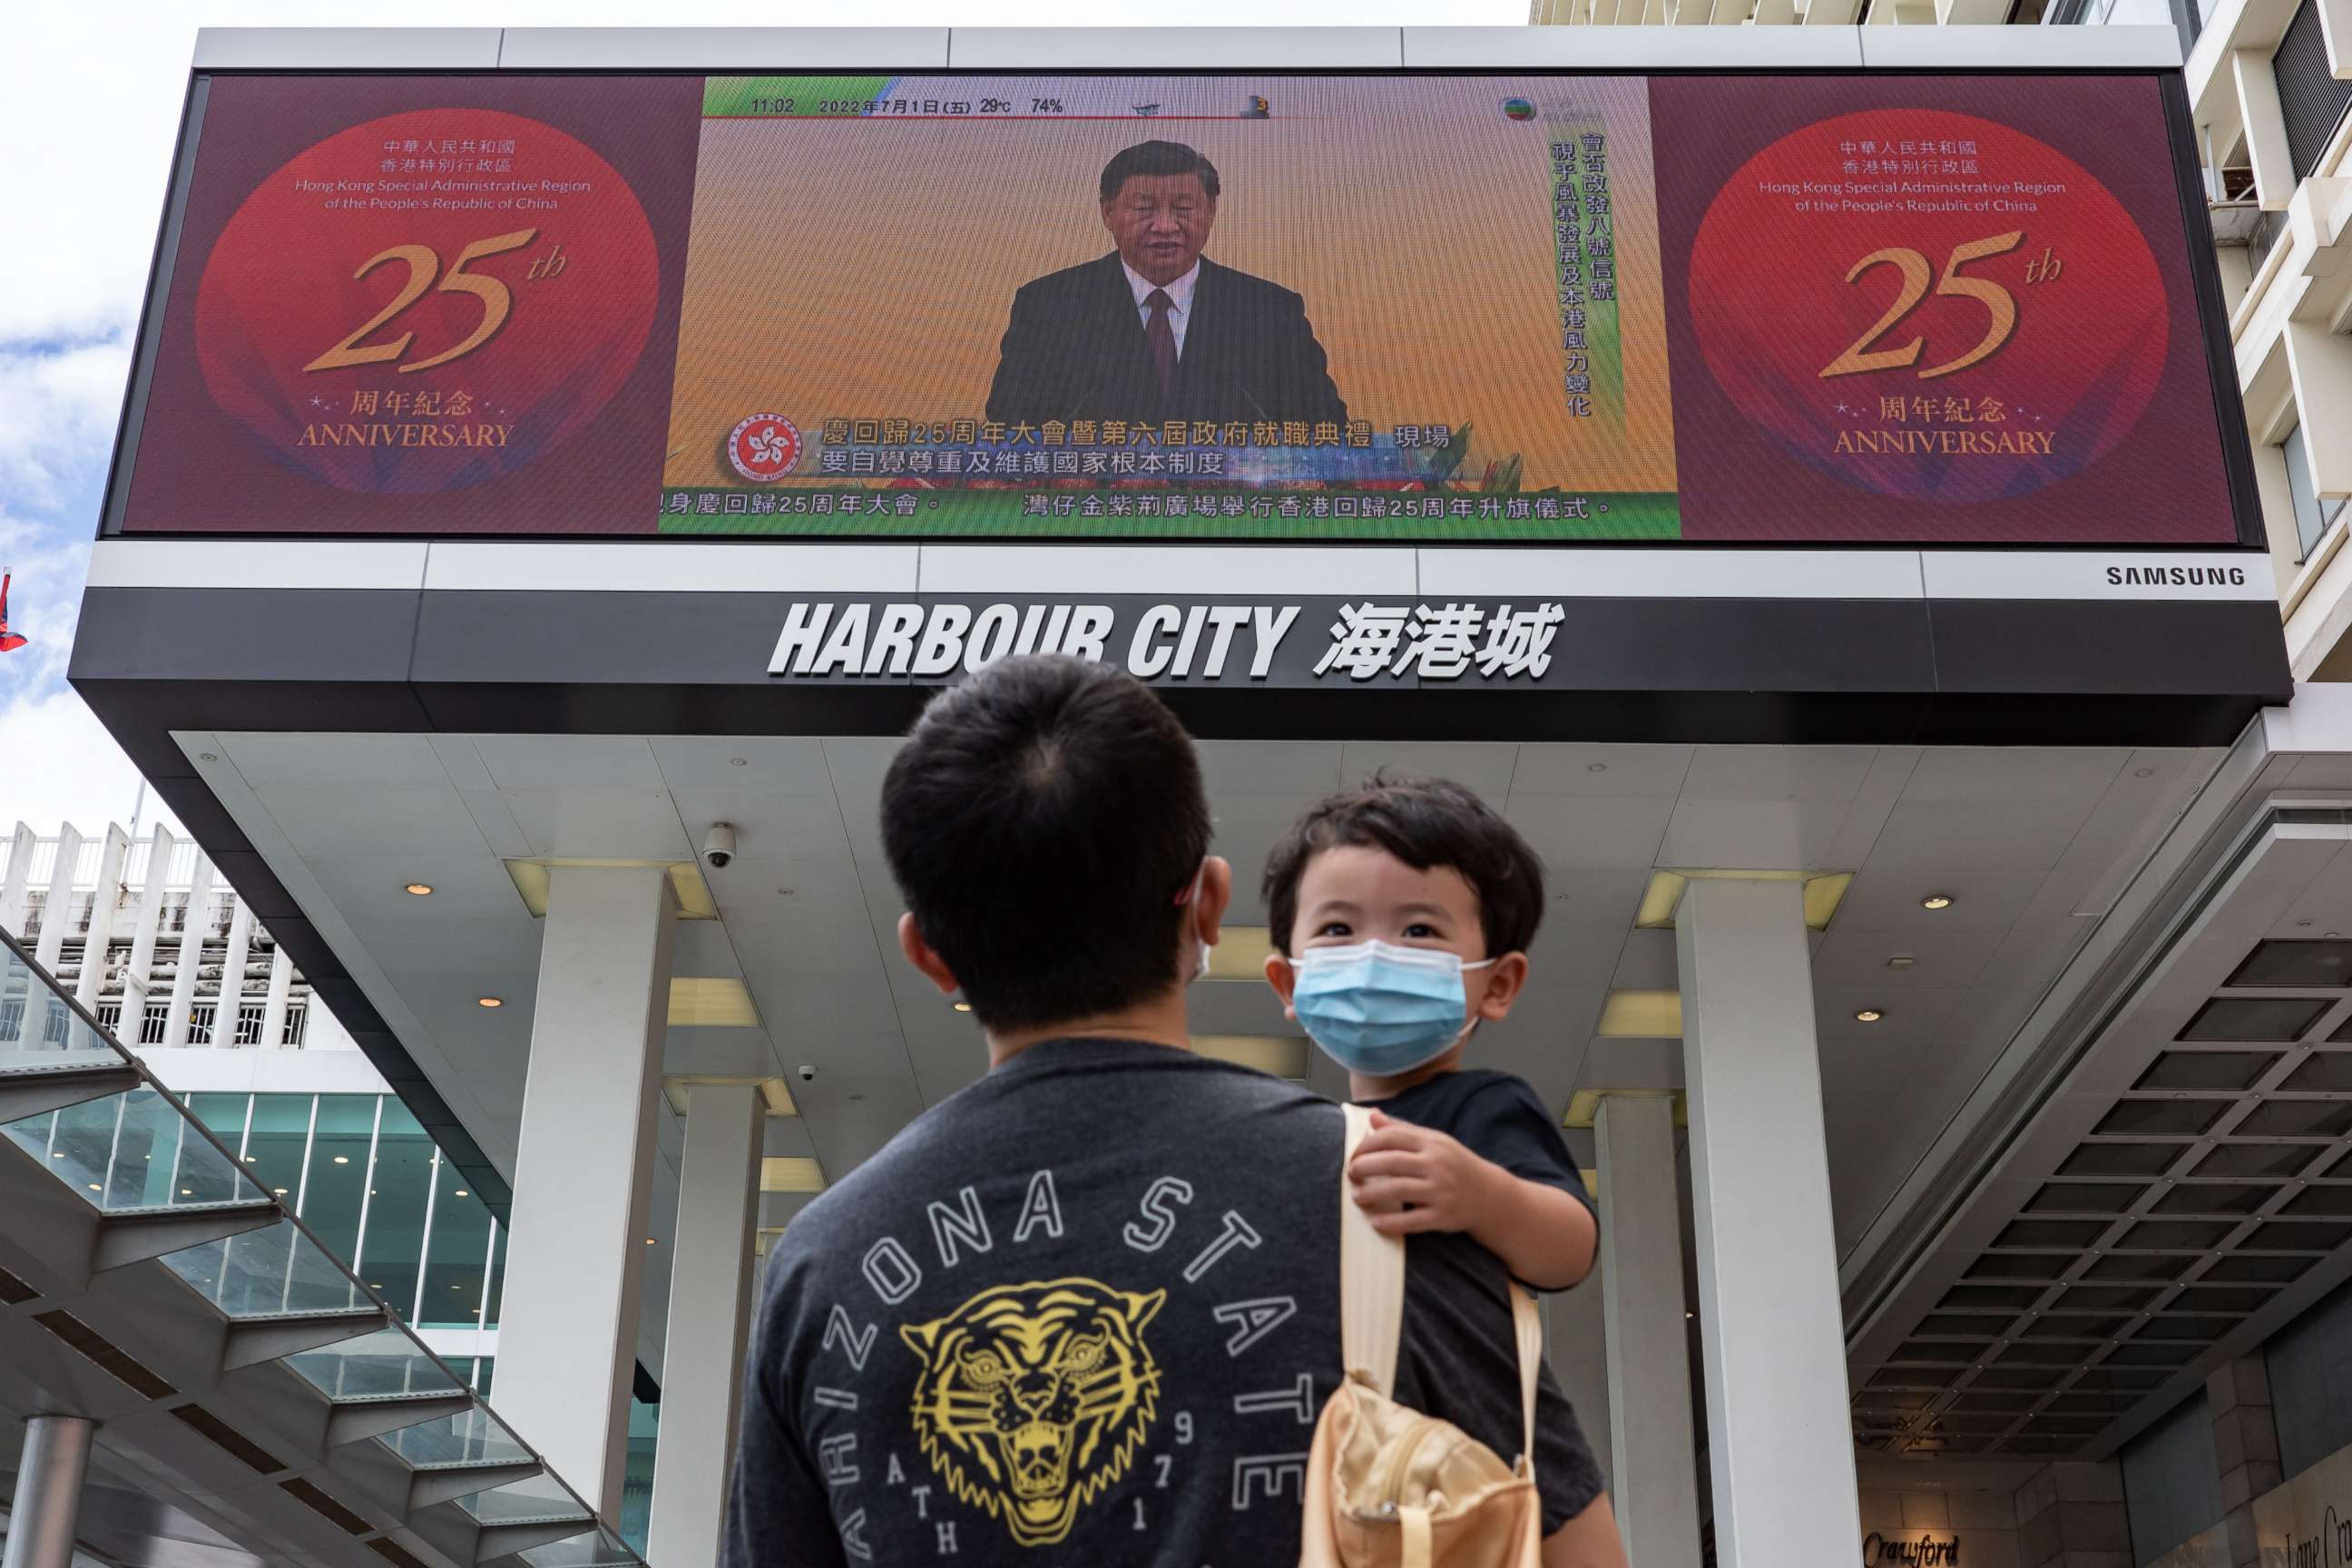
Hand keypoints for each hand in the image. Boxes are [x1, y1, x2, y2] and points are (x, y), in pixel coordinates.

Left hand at [1347, 1110, 1495, 1236]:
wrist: (1490, 1195)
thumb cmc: (1453, 1165)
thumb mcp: (1433, 1142)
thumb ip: (1402, 1130)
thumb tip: (1371, 1115)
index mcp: (1432, 1143)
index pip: (1392, 1137)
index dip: (1366, 1145)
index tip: (1353, 1155)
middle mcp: (1437, 1164)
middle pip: (1392, 1162)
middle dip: (1365, 1167)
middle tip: (1350, 1174)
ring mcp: (1442, 1190)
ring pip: (1399, 1190)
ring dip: (1372, 1193)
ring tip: (1357, 1197)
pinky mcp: (1445, 1216)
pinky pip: (1414, 1220)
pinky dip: (1392, 1223)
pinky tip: (1376, 1223)